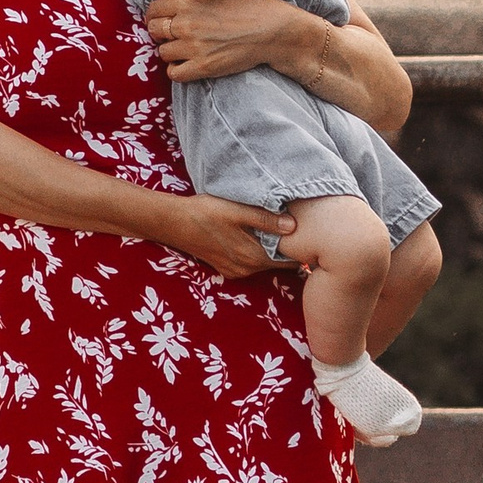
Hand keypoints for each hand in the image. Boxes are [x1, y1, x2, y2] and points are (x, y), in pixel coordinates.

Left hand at [144, 0, 311, 82]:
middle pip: (154, 30)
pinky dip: (176, 70)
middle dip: (159, 32)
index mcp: (188, 0)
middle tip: (170, 34)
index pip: (153, 8)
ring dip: (169, 51)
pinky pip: (174, 73)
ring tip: (181, 49)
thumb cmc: (250, 4)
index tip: (161, 18)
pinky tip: (185, 64)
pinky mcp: (203, 67)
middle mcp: (187, 23)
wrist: (272, 30)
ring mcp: (194, 46)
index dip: (155, 14)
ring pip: (162, 52)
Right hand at [156, 191, 293, 277]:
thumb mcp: (237, 211)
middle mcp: (247, 269)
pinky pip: (250, 263)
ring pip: (264, 262)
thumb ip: (265, 219)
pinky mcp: (226, 268)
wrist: (172, 222)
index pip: (289, 261)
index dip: (301, 249)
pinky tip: (255, 236)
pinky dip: (257, 252)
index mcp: (253, 256)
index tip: (310, 235)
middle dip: (288, 249)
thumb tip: (293, 225)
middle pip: (278, 262)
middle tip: (299, 230)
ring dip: (271, 249)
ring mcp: (235, 270)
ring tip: (279, 230)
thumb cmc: (205, 212)